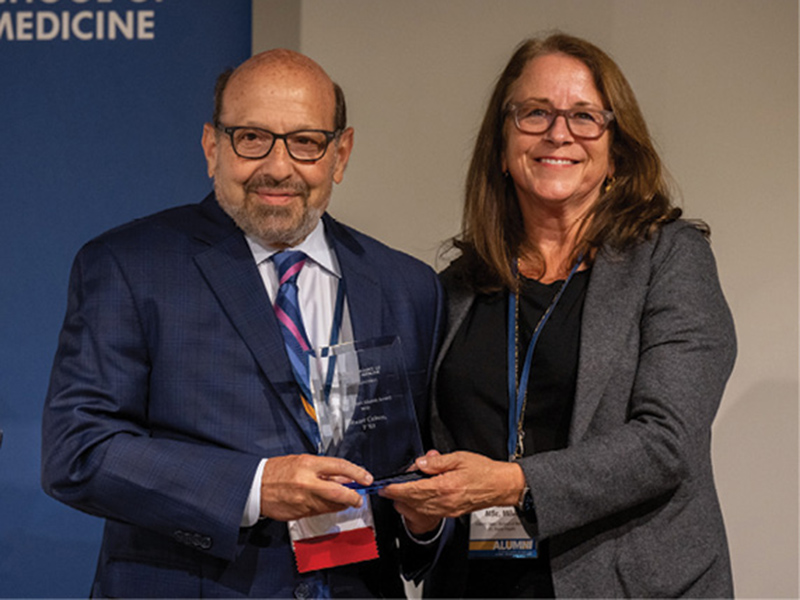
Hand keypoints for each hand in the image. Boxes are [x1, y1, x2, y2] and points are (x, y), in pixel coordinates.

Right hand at [260, 454, 372, 520]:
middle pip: (339, 493)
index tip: (366, 478)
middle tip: (359, 498)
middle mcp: (307, 483)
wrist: (255, 486)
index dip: (357, 473)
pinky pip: (319, 512)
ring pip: (331, 506)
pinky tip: (324, 502)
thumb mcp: (302, 461)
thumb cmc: (277, 471)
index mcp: (308, 465)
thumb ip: (323, 469)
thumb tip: (343, 477)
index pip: (340, 467)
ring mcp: (303, 500)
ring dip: (341, 504)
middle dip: (354, 497)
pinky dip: (326, 508)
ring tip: (342, 498)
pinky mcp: (300, 513)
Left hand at [380, 451, 525, 518]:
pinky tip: (415, 499)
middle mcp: (444, 502)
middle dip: (397, 496)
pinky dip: (418, 507)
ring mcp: (447, 510)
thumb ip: (437, 461)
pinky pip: (428, 513)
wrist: (500, 486)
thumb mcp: (459, 458)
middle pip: (412, 502)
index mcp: (445, 486)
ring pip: (418, 510)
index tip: (385, 487)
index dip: (396, 489)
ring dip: (406, 502)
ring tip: (400, 492)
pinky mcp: (450, 513)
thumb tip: (420, 462)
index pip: (413, 490)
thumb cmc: (483, 471)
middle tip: (388, 488)